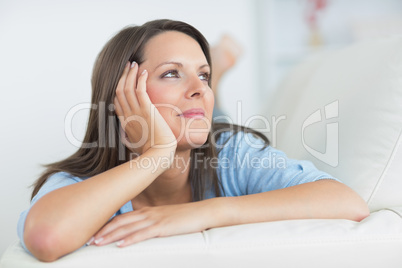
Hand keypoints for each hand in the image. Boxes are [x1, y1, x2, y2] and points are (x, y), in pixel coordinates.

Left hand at [90, 201, 213, 246]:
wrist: (204, 212)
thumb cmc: (186, 217)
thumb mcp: (166, 219)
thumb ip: (152, 224)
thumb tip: (141, 232)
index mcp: (148, 211)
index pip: (123, 218)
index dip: (107, 225)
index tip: (94, 234)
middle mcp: (149, 213)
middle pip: (121, 221)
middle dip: (103, 231)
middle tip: (88, 241)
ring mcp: (156, 219)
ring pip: (128, 228)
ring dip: (111, 236)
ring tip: (97, 243)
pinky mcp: (164, 227)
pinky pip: (143, 234)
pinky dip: (130, 239)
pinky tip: (120, 245)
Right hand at [114, 61, 176, 153]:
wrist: (159, 155)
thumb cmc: (153, 152)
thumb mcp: (137, 144)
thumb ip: (131, 138)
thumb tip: (128, 137)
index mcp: (125, 123)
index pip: (116, 101)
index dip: (119, 88)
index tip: (124, 79)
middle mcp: (127, 116)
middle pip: (119, 91)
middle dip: (123, 76)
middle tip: (128, 65)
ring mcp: (136, 112)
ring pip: (127, 88)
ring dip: (130, 74)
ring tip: (134, 63)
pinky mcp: (146, 110)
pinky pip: (139, 90)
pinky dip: (140, 79)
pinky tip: (144, 72)